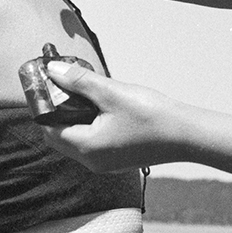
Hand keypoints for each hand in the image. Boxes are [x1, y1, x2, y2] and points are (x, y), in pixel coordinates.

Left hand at [41, 59, 184, 171]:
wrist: (188, 136)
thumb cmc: (153, 116)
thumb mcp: (112, 93)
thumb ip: (79, 81)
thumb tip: (52, 70)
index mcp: (87, 147)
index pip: (48, 128)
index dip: (43, 106)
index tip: (45, 83)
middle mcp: (92, 161)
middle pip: (59, 135)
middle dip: (57, 110)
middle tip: (62, 84)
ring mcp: (104, 162)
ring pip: (75, 138)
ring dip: (73, 116)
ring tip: (83, 92)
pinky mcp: (116, 159)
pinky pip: (91, 141)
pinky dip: (88, 124)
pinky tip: (100, 106)